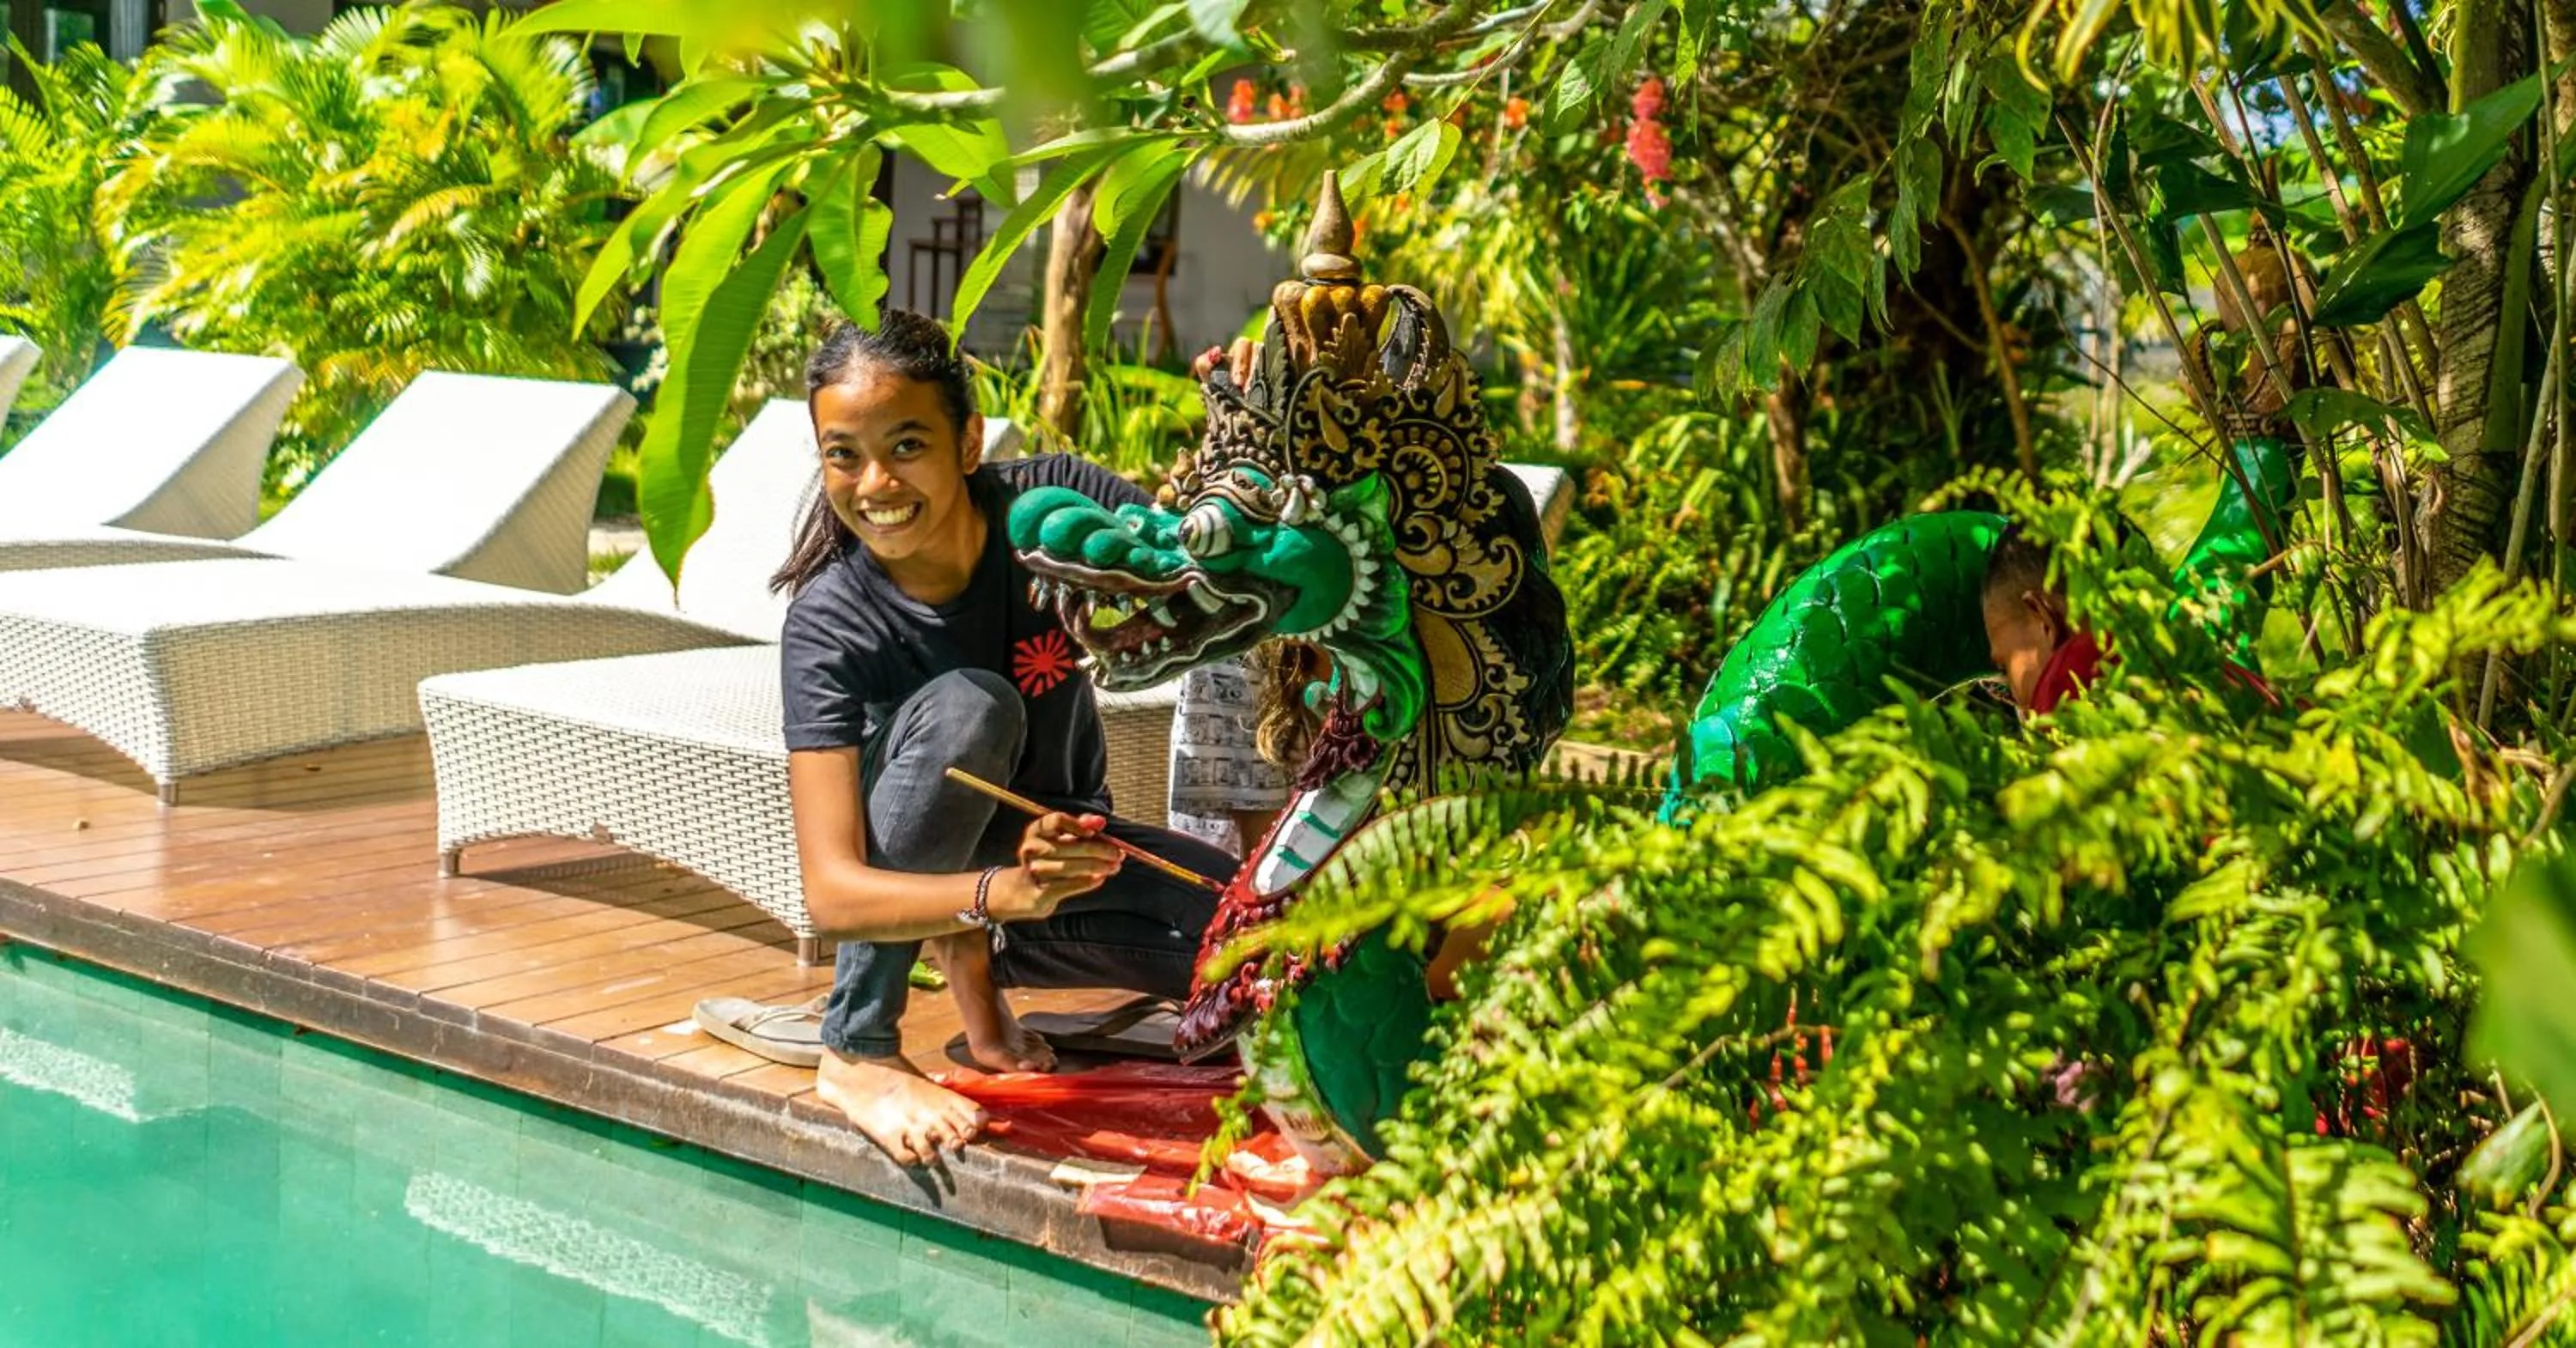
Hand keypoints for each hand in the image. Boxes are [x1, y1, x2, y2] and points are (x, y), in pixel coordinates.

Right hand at [991, 811, 1121, 919]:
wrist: (1022, 891)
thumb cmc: (1048, 860)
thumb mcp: (1059, 840)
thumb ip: (1080, 827)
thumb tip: (1100, 821)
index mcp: (1036, 831)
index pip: (1057, 820)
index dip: (1078, 824)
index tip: (1096, 831)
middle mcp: (1031, 849)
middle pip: (1070, 846)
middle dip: (1100, 850)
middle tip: (1118, 854)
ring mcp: (1033, 871)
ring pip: (1071, 867)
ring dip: (1098, 867)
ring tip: (1113, 867)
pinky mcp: (1039, 892)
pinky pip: (1069, 885)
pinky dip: (1088, 882)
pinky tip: (1100, 879)